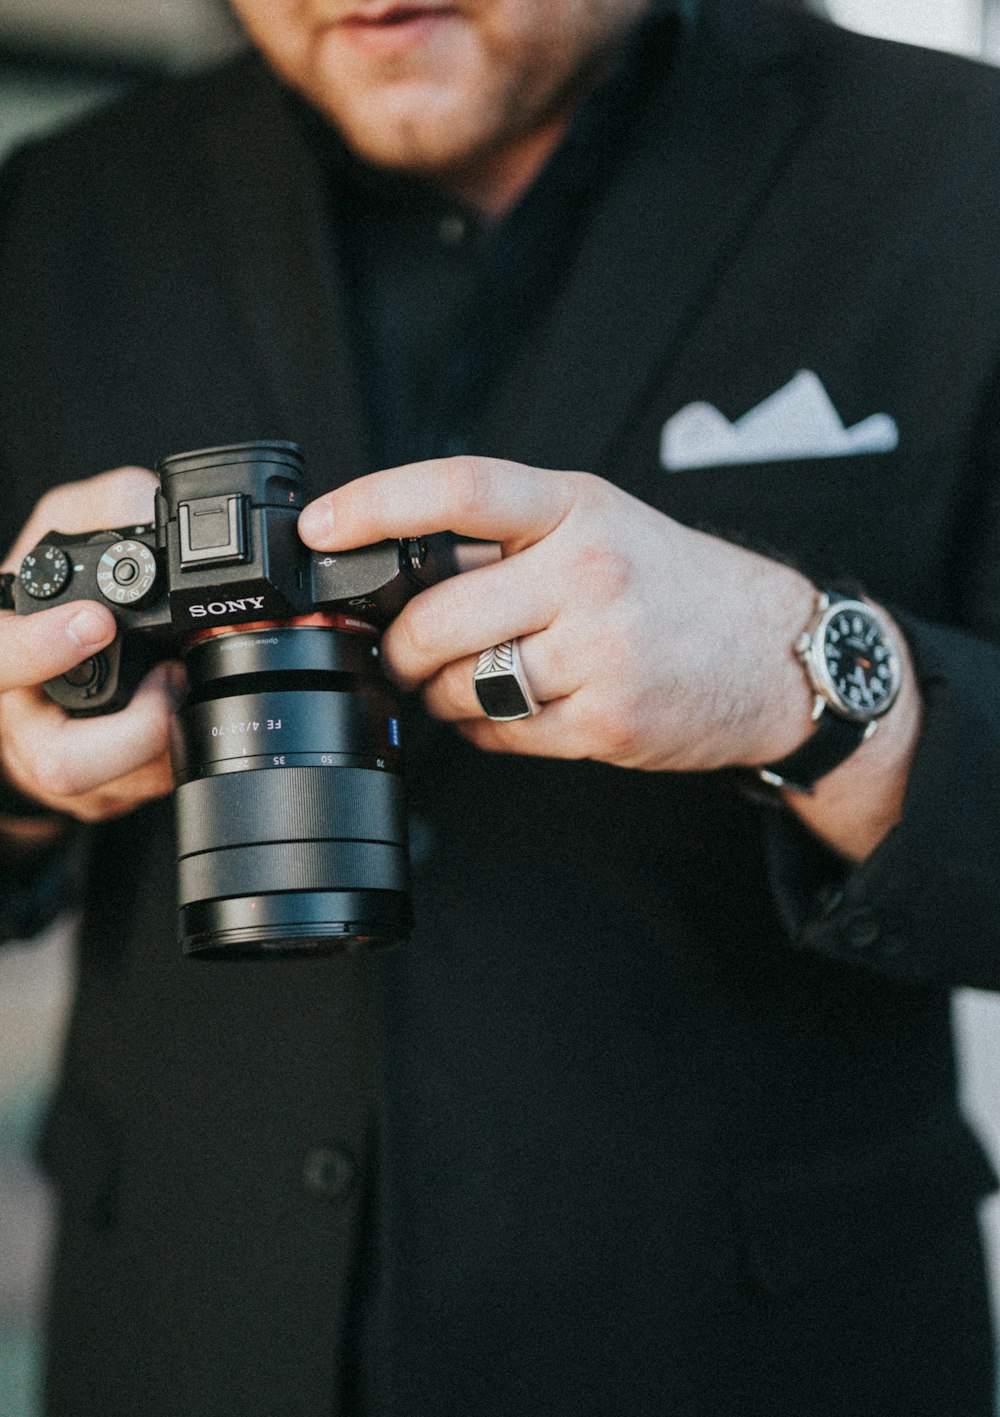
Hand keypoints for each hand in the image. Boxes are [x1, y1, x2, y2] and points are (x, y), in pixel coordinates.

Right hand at [0, 468, 181, 825]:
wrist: (50, 658)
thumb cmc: (56, 590)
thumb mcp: (69, 523)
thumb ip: (107, 504)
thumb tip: (151, 505)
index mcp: (3, 650)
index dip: (40, 649)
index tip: (97, 622)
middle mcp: (23, 718)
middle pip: (61, 761)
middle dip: (132, 732)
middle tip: (171, 679)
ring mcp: (59, 764)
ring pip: (115, 787)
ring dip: (166, 741)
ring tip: (182, 686)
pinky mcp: (98, 792)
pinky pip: (142, 791)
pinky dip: (174, 753)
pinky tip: (182, 713)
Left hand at [299, 456, 817, 771]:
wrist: (776, 652)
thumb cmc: (674, 586)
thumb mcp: (601, 525)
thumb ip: (509, 538)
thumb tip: (394, 563)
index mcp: (578, 508)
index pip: (461, 489)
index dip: (377, 504)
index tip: (319, 526)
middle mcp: (590, 571)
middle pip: (438, 616)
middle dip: (398, 646)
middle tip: (399, 651)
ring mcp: (601, 650)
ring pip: (460, 685)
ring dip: (440, 694)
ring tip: (469, 681)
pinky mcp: (607, 720)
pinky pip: (500, 735)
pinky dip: (485, 730)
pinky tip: (516, 709)